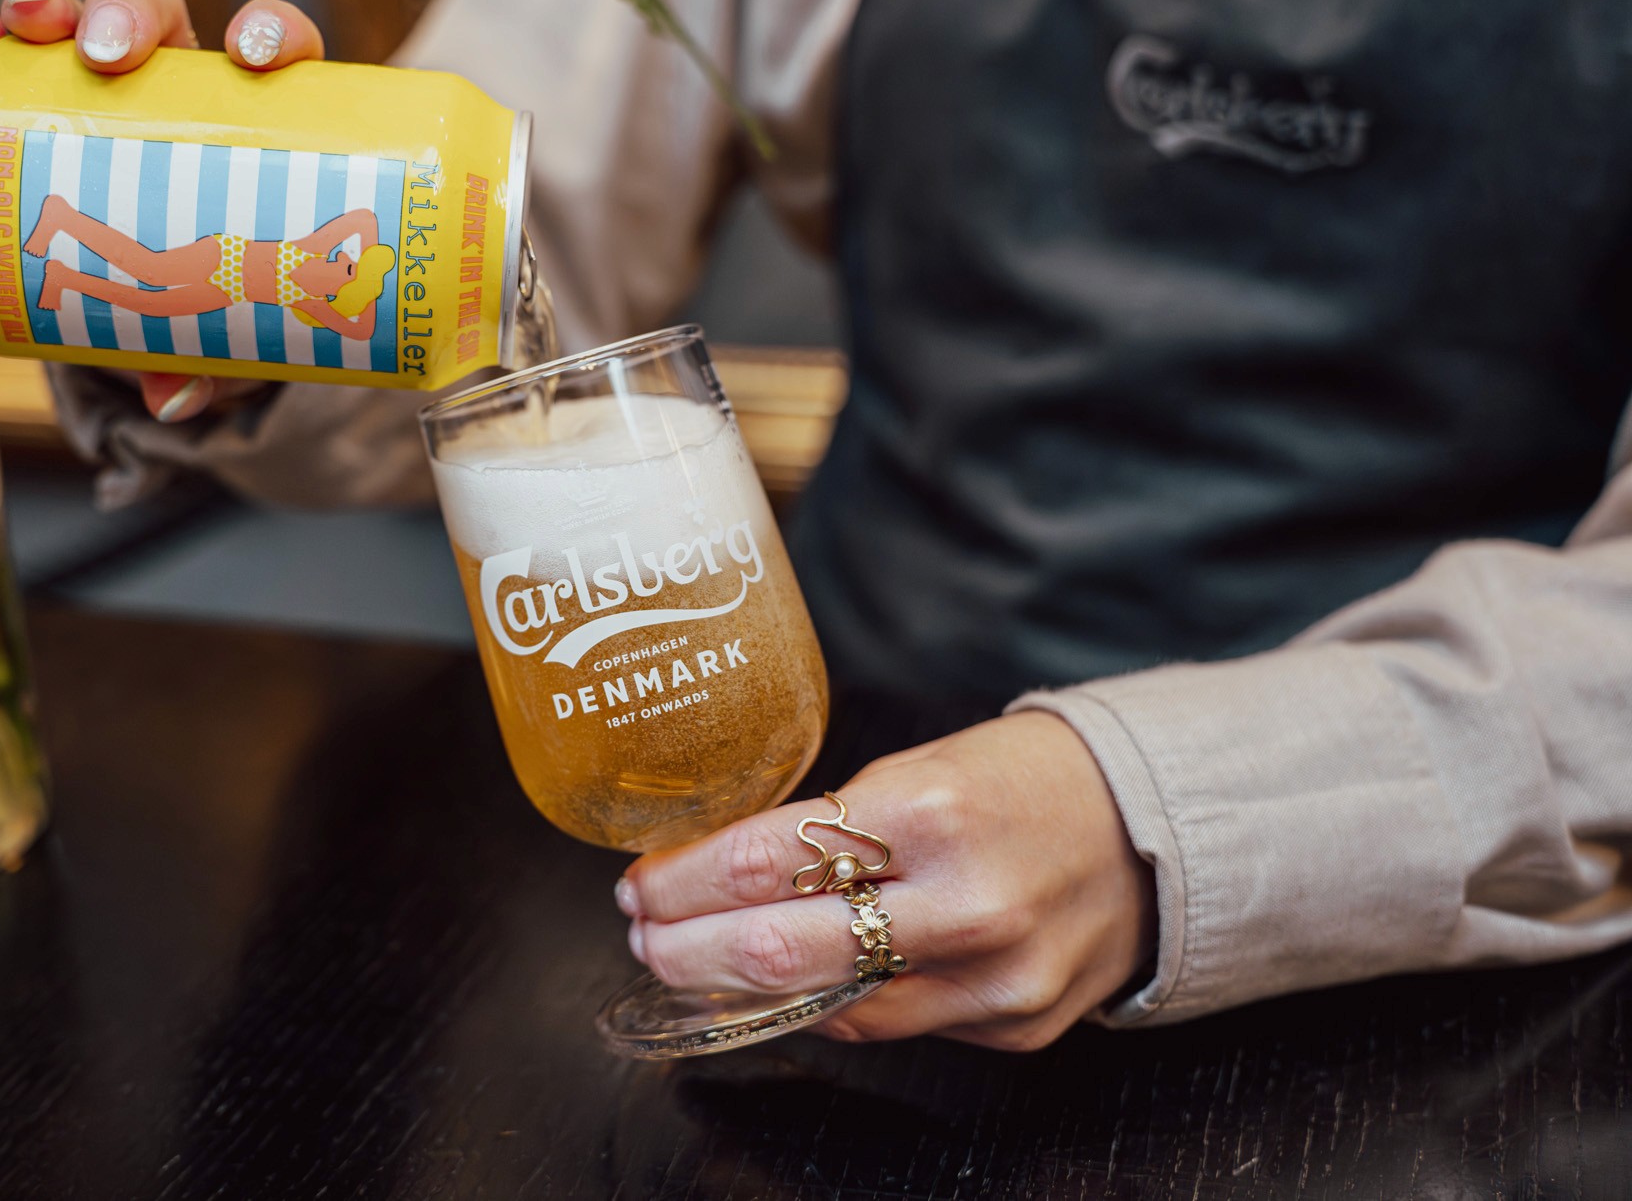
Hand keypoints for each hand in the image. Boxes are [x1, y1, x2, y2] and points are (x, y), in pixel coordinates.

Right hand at [0, 0, 326, 422]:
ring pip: (85, 25)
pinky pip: (15, 65)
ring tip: (21, 22)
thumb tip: (171, 401)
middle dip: (132, 12)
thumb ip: (217, 365)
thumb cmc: (230, 307)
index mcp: (258, 118)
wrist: (180, 316)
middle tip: (107, 54)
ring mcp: (119, 92)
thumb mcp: (235, 336)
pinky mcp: (51, 111)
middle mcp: (189, 87)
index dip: (270, 33)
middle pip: (167, 19)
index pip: (275, 49)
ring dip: (52, 10)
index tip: (254, 56)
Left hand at [617, 711, 1154, 1049]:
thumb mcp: (921, 768)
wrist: (1153, 832)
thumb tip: (718, 868)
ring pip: (827, 1009)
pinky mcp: (1011, 1027)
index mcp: (933, 814)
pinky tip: (784, 986)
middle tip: (644, 937)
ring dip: (740, 990)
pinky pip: (887, 1026)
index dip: (685, 881)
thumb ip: (830, 825)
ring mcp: (993, 980)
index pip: (768, 862)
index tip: (643, 884)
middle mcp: (966, 906)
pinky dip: (824, 1005)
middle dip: (689, 950)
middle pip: (782, 952)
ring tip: (693, 962)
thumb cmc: (1022, 783)